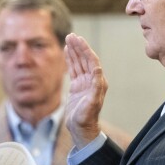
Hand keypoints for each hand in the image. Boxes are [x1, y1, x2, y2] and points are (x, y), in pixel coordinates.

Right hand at [64, 33, 106, 147]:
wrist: (81, 129)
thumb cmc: (86, 118)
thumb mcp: (91, 103)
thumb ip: (95, 86)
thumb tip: (97, 69)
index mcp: (98, 82)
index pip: (91, 61)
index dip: (84, 50)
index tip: (78, 40)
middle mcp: (92, 80)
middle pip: (85, 59)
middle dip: (78, 47)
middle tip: (71, 36)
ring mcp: (84, 83)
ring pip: (79, 63)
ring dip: (74, 51)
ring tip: (68, 40)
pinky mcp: (77, 86)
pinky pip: (73, 70)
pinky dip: (70, 60)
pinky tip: (66, 52)